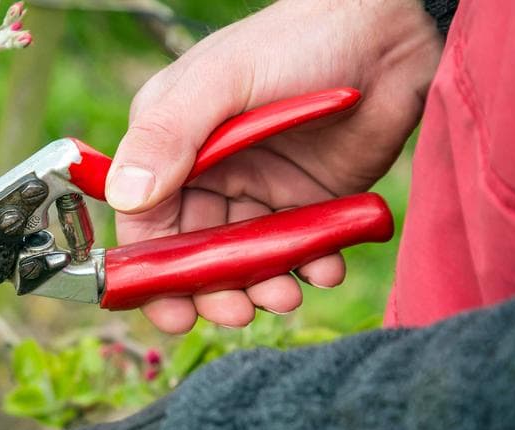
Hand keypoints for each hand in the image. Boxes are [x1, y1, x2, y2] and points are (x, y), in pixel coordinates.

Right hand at [109, 0, 441, 330]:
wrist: (389, 33)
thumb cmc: (297, 40)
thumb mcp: (222, 81)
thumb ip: (169, 136)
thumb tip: (125, 198)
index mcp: (168, 144)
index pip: (145, 223)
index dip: (153, 272)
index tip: (173, 310)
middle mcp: (206, 172)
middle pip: (193, 255)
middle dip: (212, 291)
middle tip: (237, 311)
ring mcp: (255, 189)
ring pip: (243, 262)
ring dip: (260, 287)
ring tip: (286, 293)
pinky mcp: (304, 200)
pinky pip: (296, 251)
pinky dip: (308, 267)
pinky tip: (325, 267)